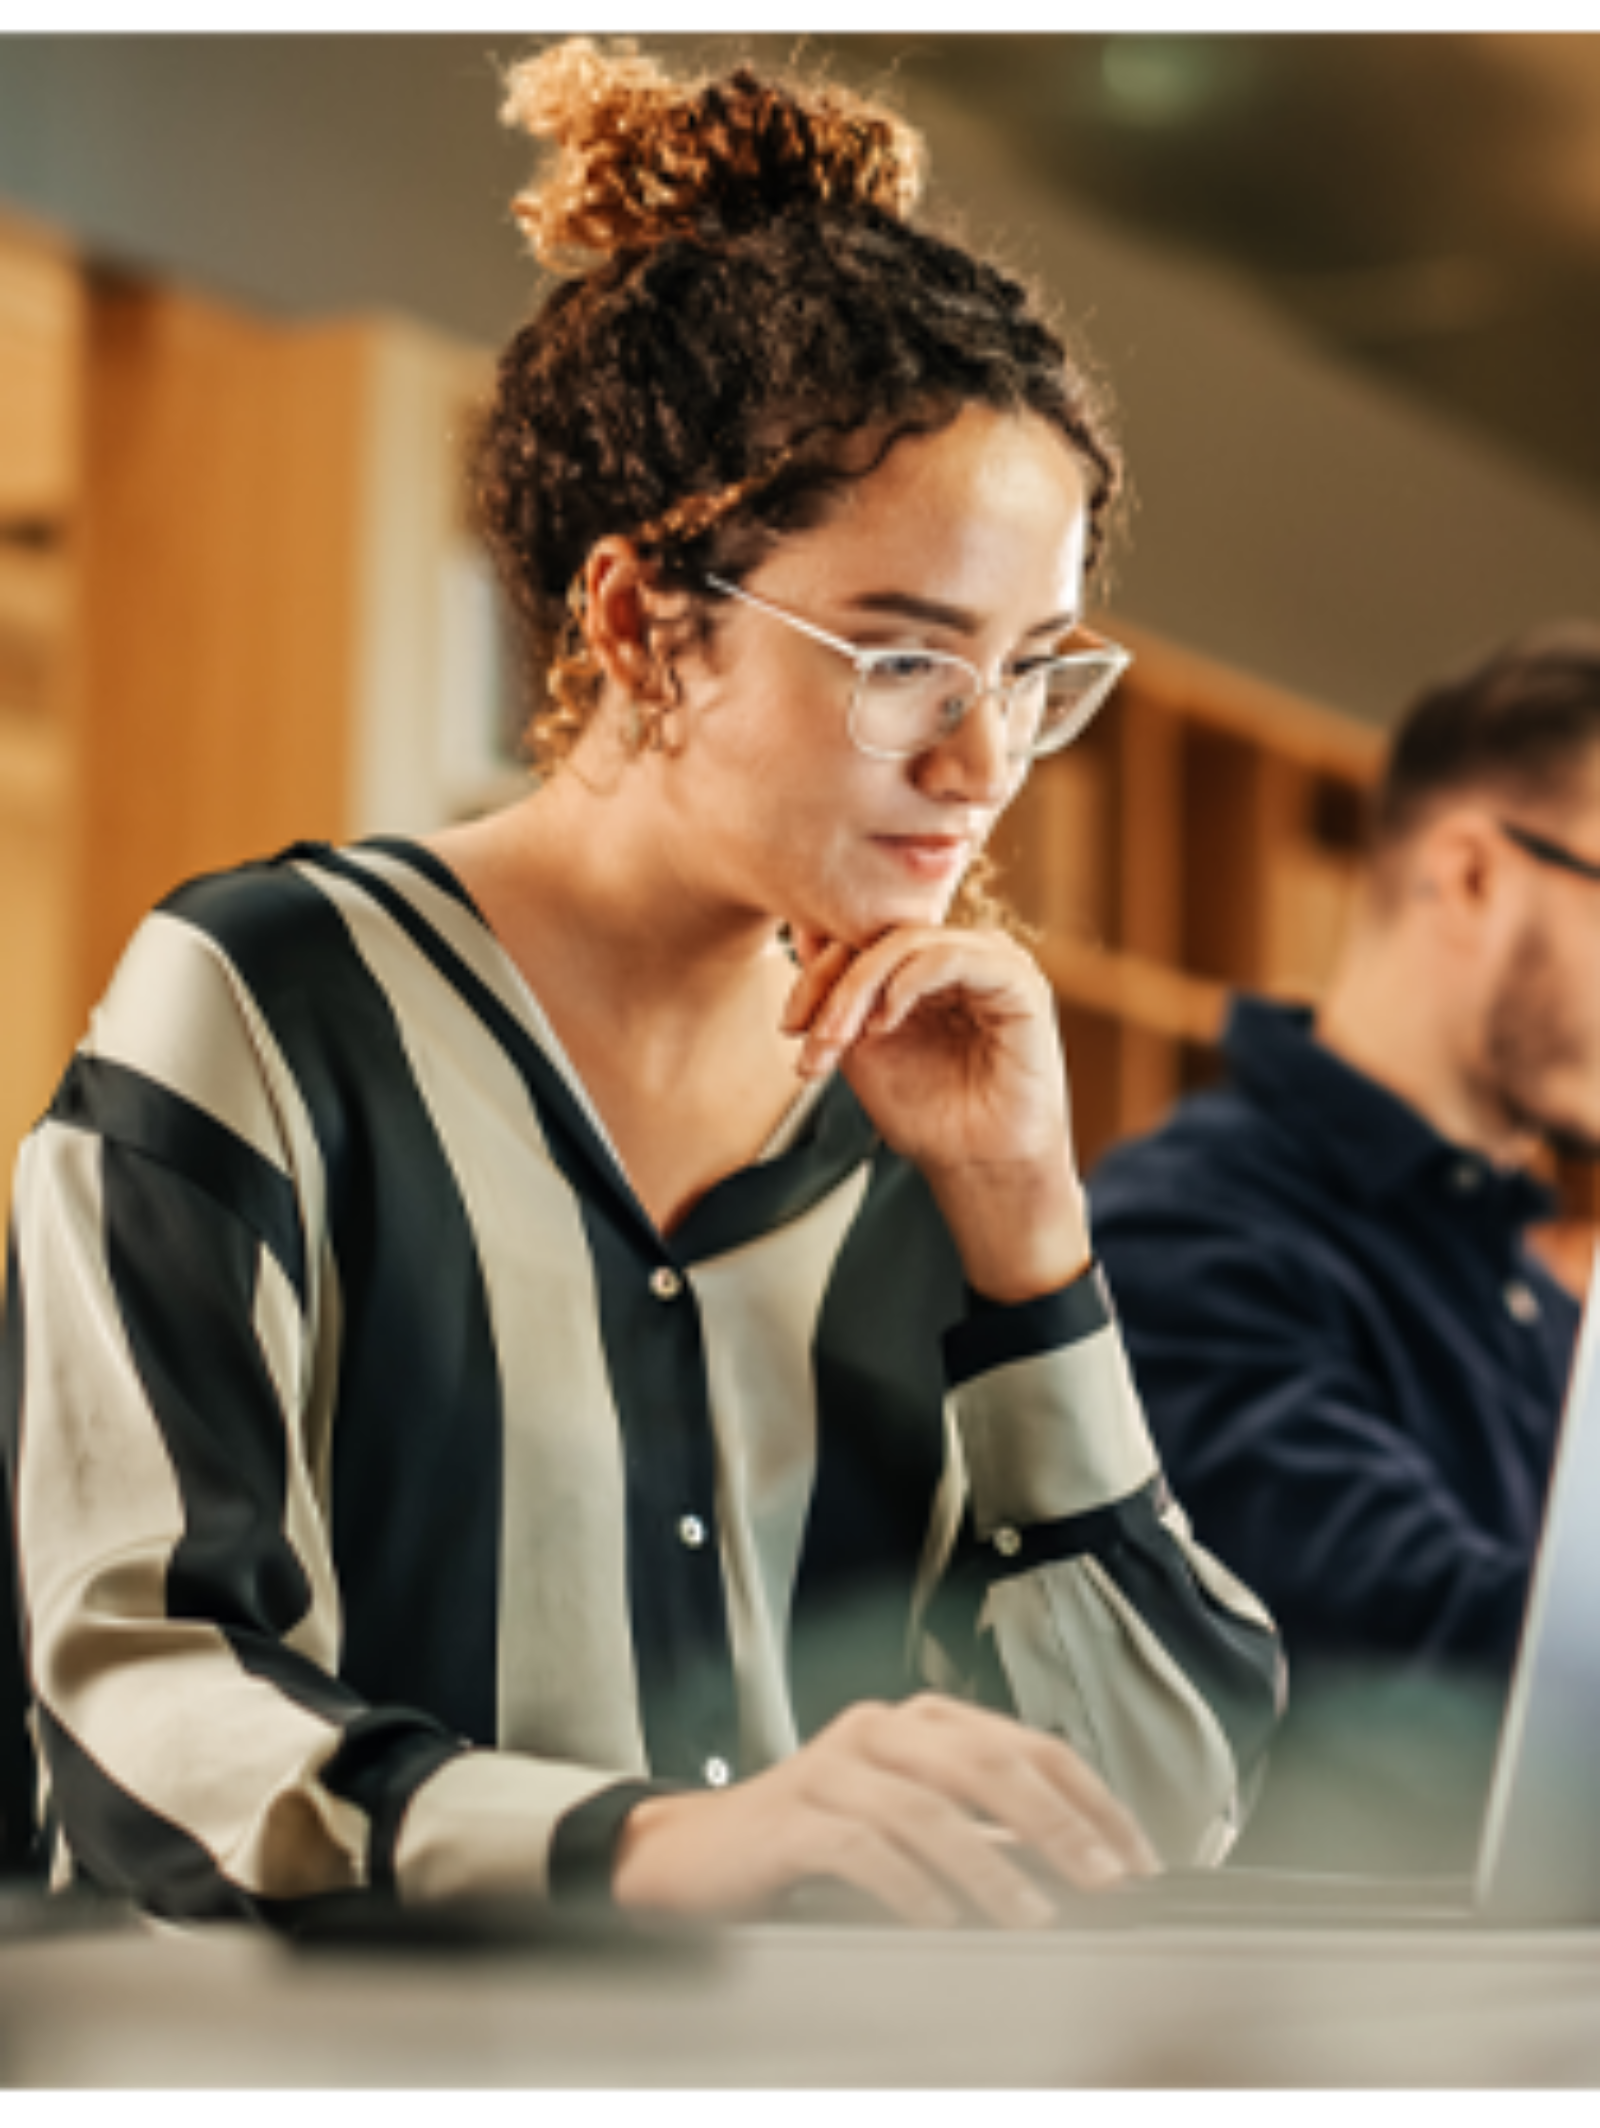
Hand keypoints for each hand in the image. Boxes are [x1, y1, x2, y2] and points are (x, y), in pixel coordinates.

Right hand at [613, 1698, 1159, 1931]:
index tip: (1137, 1860)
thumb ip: (984, 1835)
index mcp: (922, 1723)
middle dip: (1056, 1824)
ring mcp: (832, 1768)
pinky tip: (940, 1922)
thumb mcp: (910, 1827)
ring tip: (1033, 1919)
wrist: (697, 1856)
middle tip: (1103, 1881)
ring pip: (928, 1807)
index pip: (1028, 1745)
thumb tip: (1082, 1873)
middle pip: (985, 1762)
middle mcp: (881, 1730)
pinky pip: (860, 1846)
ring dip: (992, 1868)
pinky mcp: (790, 1817)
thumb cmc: (815, 1845)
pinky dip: (908, 1886)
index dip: (1090, 1799)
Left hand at [783, 927, 1092, 1304]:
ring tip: (841, 1038)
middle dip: (834, 985)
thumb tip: (802, 939)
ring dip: (860, 987)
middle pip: (882, 936)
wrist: (977, 1167)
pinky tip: (885, 1023)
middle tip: (811, 1036)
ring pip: (909, 941)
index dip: (819, 975)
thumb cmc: (930, 1116)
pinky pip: (951, 956)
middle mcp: (964, 957)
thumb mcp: (863, 1049)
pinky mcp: (1018, 982)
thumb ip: (839, 1000)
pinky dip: (906, 983)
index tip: (791, 1026)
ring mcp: (994, 964)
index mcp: (930, 969)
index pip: (866, 941)